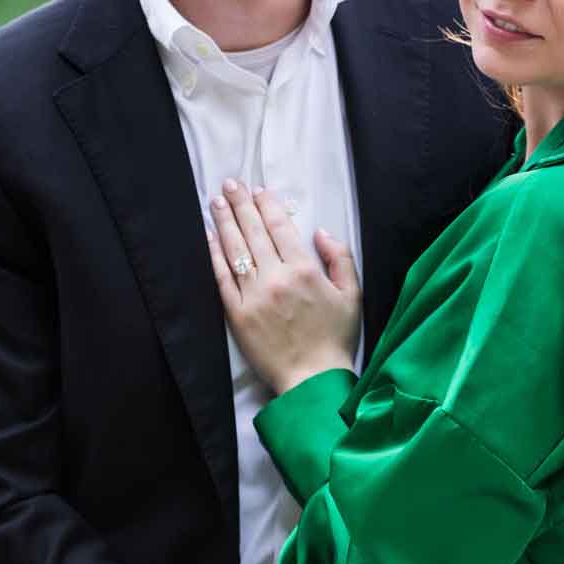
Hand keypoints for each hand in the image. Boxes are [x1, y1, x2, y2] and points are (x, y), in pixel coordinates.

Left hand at [207, 179, 360, 392]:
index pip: (280, 227)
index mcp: (305, 270)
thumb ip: (340, 257)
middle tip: (229, 185)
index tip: (257, 190)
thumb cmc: (335, 337)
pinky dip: (215, 256)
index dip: (266, 205)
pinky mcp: (237, 314)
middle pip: (253, 232)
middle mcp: (276, 278)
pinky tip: (210, 238)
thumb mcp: (352, 294)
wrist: (313, 379)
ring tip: (215, 202)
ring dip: (224, 223)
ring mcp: (254, 296)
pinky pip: (222, 279)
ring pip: (235, 250)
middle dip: (240, 204)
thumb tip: (319, 231)